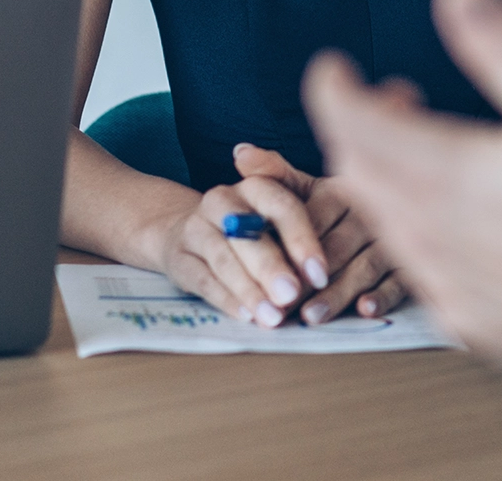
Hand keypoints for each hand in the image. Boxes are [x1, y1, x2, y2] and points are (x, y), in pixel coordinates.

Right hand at [141, 169, 333, 327]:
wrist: (187, 232)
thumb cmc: (250, 228)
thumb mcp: (278, 219)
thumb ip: (300, 235)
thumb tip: (323, 272)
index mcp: (256, 186)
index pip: (282, 207)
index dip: (302, 241)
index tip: (320, 274)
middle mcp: (223, 200)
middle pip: (250, 234)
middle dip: (273, 268)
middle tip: (292, 295)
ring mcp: (196, 228)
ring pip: (225, 260)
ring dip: (251, 290)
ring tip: (272, 316)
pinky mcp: (178, 257)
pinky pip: (203, 280)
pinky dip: (227, 300)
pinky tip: (247, 316)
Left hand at [230, 143, 407, 323]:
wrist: (397, 206)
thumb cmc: (334, 208)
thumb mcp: (308, 188)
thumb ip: (275, 174)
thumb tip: (241, 152)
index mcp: (344, 192)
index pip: (316, 217)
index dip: (292, 244)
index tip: (268, 269)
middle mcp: (371, 214)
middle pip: (339, 246)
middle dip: (310, 277)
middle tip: (284, 302)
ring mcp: (394, 240)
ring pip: (366, 266)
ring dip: (339, 292)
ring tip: (310, 316)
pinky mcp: (410, 265)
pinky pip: (400, 281)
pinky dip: (383, 296)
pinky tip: (364, 309)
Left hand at [303, 0, 501, 367]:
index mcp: (442, 170)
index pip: (349, 122)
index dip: (330, 88)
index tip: (332, 68)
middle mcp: (423, 226)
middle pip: (355, 168)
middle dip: (358, 126)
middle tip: (395, 98)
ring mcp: (438, 274)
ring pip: (378, 216)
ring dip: (381, 176)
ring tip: (423, 153)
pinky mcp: (459, 310)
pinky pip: (407, 261)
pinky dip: (408, 226)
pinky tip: (451, 220)